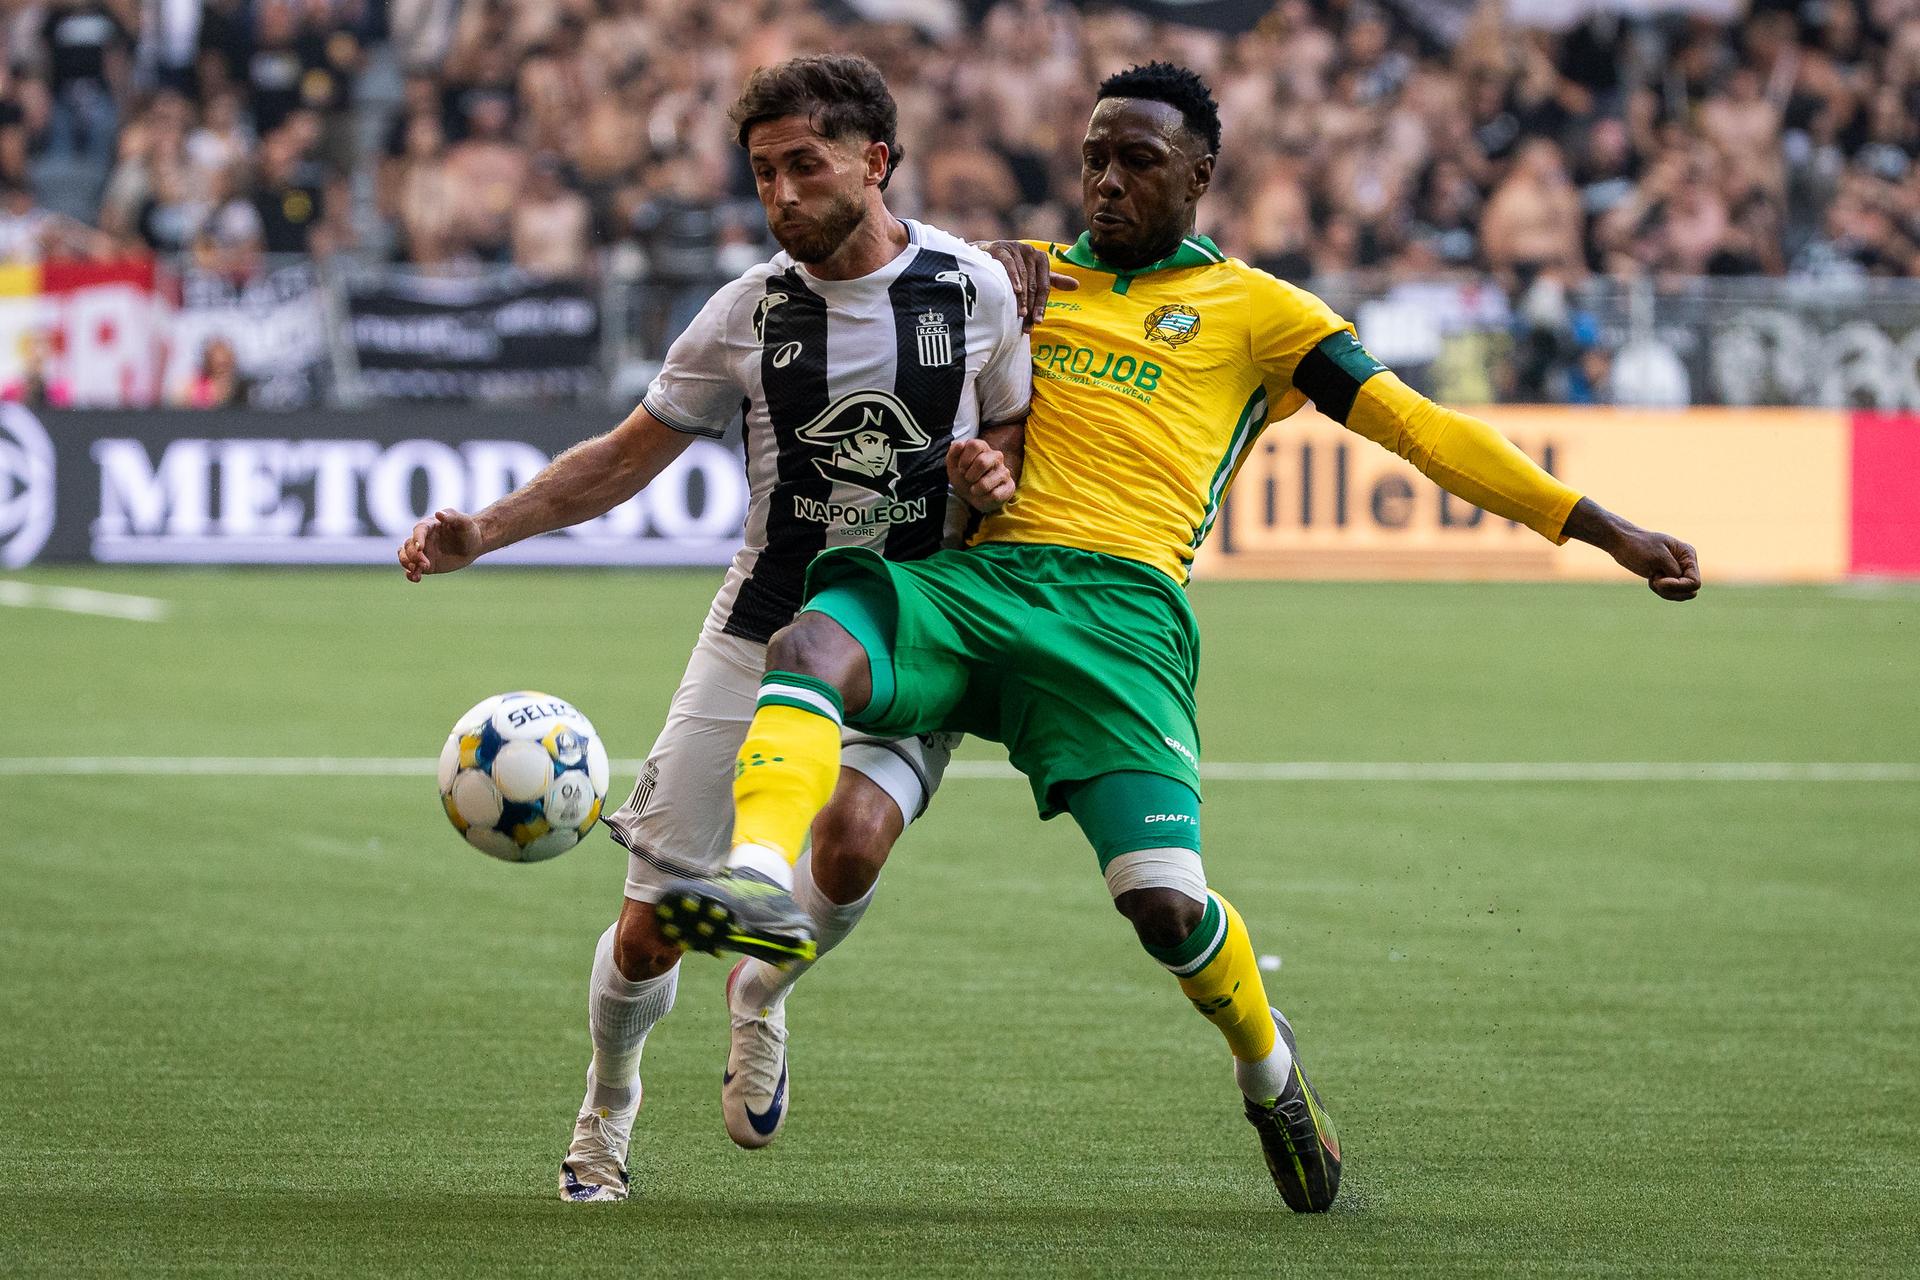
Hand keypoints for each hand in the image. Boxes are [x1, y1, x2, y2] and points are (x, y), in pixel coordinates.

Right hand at [398, 508, 483, 580]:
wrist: (473, 545)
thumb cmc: (468, 530)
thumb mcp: (464, 522)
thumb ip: (452, 517)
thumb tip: (438, 514)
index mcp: (429, 525)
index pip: (418, 530)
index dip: (417, 538)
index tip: (420, 548)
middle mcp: (422, 539)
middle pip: (408, 545)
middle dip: (413, 555)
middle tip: (425, 563)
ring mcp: (423, 552)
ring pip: (405, 556)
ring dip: (407, 564)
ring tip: (416, 572)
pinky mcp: (426, 565)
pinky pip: (413, 569)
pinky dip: (410, 574)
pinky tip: (415, 578)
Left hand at [947, 438, 1015, 513]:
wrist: (972, 496)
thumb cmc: (964, 477)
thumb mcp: (953, 465)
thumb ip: (953, 452)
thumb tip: (960, 444)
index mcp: (982, 447)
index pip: (974, 445)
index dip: (964, 459)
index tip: (962, 469)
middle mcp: (996, 456)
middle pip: (982, 462)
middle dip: (970, 475)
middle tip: (968, 479)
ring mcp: (1004, 471)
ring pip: (986, 483)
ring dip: (976, 490)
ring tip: (975, 489)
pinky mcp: (1009, 486)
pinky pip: (994, 495)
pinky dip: (984, 499)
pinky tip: (985, 495)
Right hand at [980, 240, 1077, 331]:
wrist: (987, 254)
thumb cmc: (1015, 267)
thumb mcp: (1036, 274)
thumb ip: (1054, 281)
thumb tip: (1077, 285)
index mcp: (1042, 258)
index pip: (1044, 286)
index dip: (1041, 305)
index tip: (1038, 322)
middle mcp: (1031, 251)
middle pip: (1033, 284)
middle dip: (1031, 306)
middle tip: (1028, 325)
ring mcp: (1016, 248)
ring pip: (1023, 278)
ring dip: (1022, 298)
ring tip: (1020, 314)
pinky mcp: (1002, 248)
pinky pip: (1010, 265)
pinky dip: (1014, 278)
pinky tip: (1016, 291)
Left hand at [1562, 498, 1699, 600]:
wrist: (1622, 543)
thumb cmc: (1639, 546)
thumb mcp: (1658, 557)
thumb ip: (1674, 571)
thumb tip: (1685, 584)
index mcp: (1688, 555)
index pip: (1694, 582)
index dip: (1678, 586)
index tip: (1659, 580)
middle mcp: (1686, 564)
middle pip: (1690, 591)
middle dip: (1671, 591)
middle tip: (1655, 580)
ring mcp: (1677, 572)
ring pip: (1681, 595)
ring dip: (1665, 592)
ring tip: (1653, 579)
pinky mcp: (1667, 578)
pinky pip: (1670, 593)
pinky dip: (1660, 591)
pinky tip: (1651, 579)